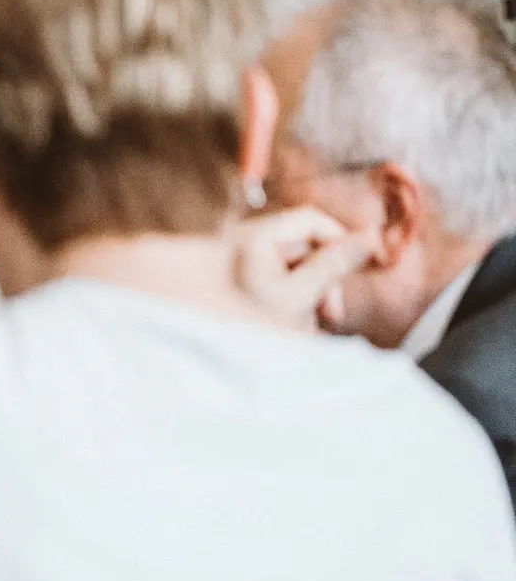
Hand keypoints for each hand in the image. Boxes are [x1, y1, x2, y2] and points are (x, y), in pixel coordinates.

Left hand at [233, 207, 374, 330]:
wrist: (209, 361)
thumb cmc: (249, 329)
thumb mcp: (299, 295)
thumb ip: (335, 264)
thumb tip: (371, 235)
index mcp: (252, 236)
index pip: (310, 219)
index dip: (340, 239)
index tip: (360, 267)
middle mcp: (243, 242)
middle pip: (304, 245)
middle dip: (324, 276)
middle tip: (332, 313)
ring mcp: (241, 263)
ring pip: (295, 267)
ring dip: (312, 292)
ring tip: (312, 324)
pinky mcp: (242, 283)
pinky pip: (279, 282)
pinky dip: (292, 300)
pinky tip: (295, 326)